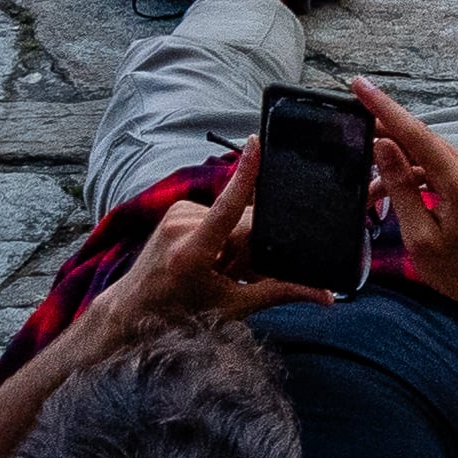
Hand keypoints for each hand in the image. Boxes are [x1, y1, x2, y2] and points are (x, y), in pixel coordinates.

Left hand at [109, 161, 336, 335]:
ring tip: (224, 272)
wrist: (133, 309)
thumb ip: (278, 294)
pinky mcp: (176, 209)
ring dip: (239, 243)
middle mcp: (181, 226)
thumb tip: (324, 296)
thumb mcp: (232, 308)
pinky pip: (217, 215)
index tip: (256, 144)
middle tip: (242, 276)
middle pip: (242, 222)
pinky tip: (215, 259)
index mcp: (193, 251)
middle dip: (254, 248)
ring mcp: (176, 214)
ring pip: (232, 219)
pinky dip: (225, 236)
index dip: (244, 174)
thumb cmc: (180, 313)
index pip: (227, 206)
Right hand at [358, 81, 457, 330]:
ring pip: (424, 155)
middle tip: (348, 135)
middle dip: (381, 136)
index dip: (383, 107)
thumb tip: (383, 146)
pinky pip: (434, 168)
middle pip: (418, 139)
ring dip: (393, 166)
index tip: (359, 84)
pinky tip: (387, 194)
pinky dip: (410, 176)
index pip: (415, 133)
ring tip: (364, 190)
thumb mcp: (420, 235)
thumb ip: (401, 188)